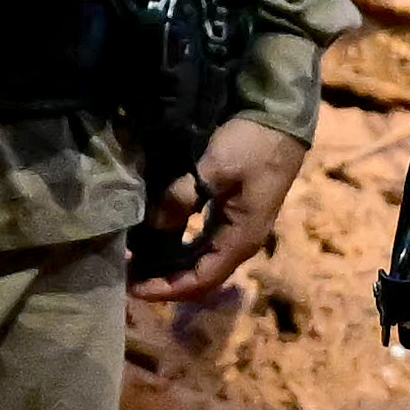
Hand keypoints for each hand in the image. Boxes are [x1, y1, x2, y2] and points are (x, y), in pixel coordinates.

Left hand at [136, 118, 309, 307]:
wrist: (281, 121)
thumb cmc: (252, 146)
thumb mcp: (214, 169)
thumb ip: (182, 197)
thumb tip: (152, 224)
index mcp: (240, 239)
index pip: (201, 280)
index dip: (166, 288)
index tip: (133, 286)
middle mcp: (241, 242)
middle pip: (200, 276)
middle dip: (164, 280)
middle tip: (127, 274)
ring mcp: (239, 229)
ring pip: (201, 260)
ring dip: (171, 265)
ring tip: (138, 260)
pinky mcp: (233, 215)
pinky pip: (203, 242)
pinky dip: (179, 247)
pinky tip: (159, 238)